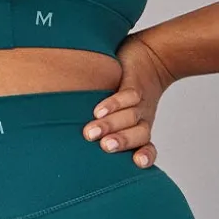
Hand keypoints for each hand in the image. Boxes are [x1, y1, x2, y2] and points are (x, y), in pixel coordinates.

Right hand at [82, 32, 177, 165]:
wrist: (152, 56)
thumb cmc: (126, 92)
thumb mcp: (121, 115)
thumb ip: (103, 131)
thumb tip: (66, 150)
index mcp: (140, 130)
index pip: (147, 148)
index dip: (145, 156)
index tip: (138, 162)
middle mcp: (142, 118)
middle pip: (140, 135)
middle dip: (122, 141)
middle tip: (105, 146)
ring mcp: (140, 101)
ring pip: (131, 116)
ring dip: (111, 125)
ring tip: (91, 132)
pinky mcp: (135, 83)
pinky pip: (128, 95)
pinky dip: (114, 103)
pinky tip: (98, 110)